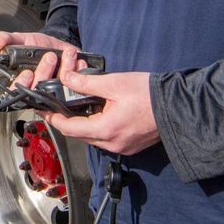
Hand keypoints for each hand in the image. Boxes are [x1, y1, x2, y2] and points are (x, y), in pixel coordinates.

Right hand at [0, 30, 82, 88]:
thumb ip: (9, 39)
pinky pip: (76, 86)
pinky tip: (78, 61)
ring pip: (57, 88)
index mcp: (25, 79)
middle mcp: (39, 88)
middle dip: (44, 71)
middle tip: (49, 57)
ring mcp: (55, 90)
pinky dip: (78, 71)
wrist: (63, 47)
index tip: (27, 73)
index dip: (22, 84)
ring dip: (64, 68)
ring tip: (66, 54)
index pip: (17, 90)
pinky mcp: (72, 89)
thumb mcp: (24, 39)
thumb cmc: (42, 46)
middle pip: (38, 90)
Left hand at [36, 47, 160, 155]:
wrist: (179, 106)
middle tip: (58, 105)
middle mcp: (112, 143)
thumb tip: (67, 77)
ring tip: (78, 104)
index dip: (54, 119)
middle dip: (67, 120)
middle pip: (80, 134)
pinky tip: (99, 111)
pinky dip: (98, 125)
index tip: (45, 110)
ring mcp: (122, 146)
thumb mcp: (114, 83)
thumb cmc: (150, 95)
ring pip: (93, 136)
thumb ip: (86, 82)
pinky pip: (106, 137)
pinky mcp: (130, 144)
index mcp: (105, 130)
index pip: (69, 128)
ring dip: (84, 122)